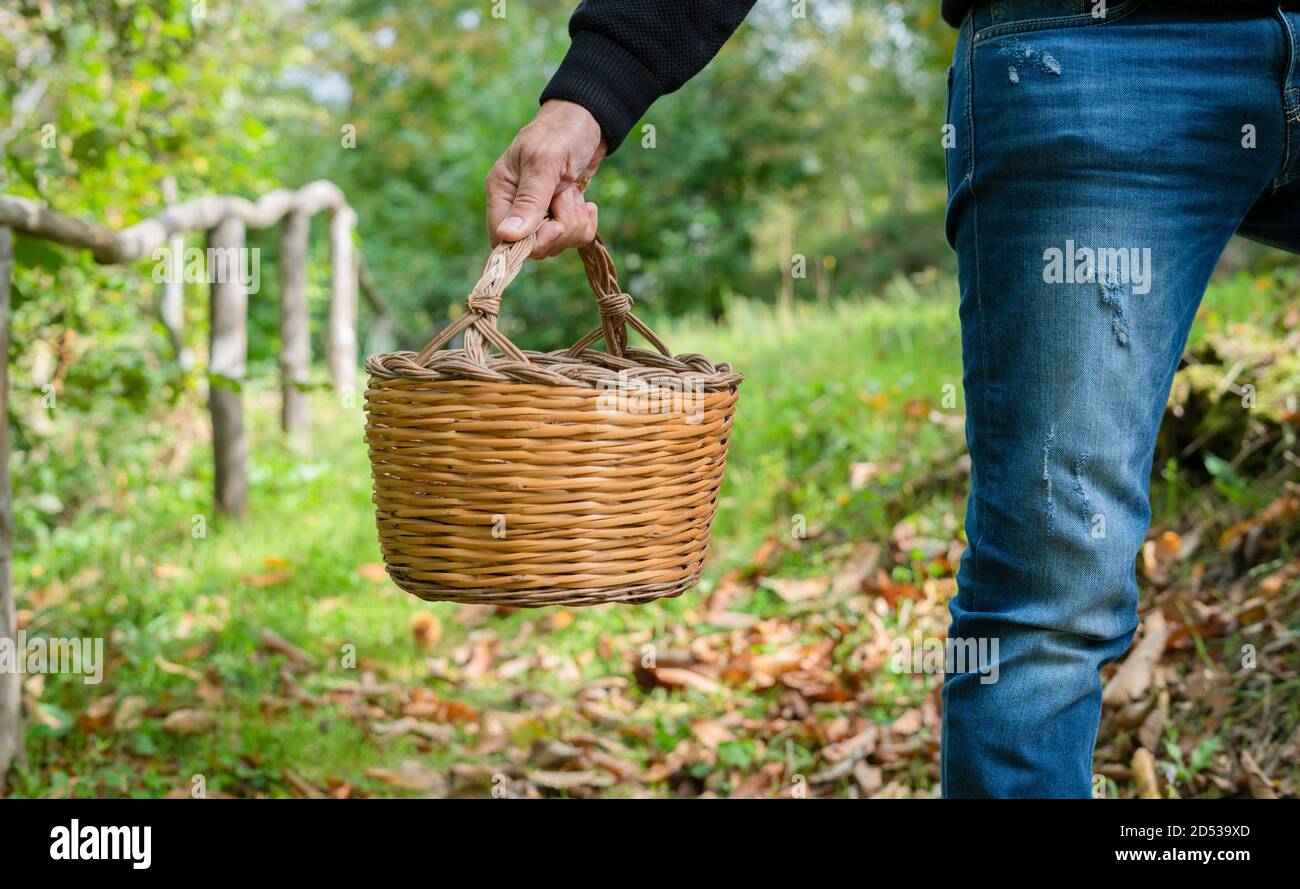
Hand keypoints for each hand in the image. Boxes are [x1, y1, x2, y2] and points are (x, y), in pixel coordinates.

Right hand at [486, 99, 605, 258]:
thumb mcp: (545, 162)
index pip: (502, 239)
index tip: (555, 226)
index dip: (530, 243)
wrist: (590, 120)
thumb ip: (529, 200)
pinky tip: (587, 204)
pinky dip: (585, 224)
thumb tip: (508, 236)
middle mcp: (516, 206)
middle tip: (570, 198)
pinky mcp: (560, 215)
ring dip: (575, 223)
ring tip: (575, 193)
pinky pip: (573, 238)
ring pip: (556, 244)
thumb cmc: (562, 131)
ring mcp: (539, 213)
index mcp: (501, 192)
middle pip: (533, 247)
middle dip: (560, 229)